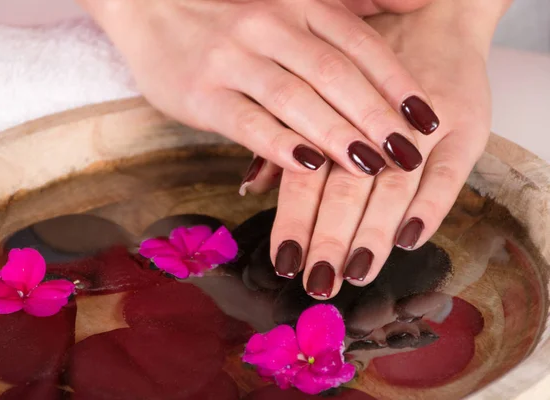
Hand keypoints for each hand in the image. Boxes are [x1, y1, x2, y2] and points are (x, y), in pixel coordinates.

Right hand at [79, 0, 437, 177]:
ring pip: (295, 99)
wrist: (147, 4)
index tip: (427, 120)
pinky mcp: (201, 94)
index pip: (360, 45)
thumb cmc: (226, 10)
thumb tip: (418, 3)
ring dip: (336, 134)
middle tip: (409, 155)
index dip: (397, 83)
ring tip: (372, 166)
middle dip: (376, 117)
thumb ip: (352, 5)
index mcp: (298, 4)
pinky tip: (307, 168)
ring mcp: (233, 59)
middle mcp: (269, 26)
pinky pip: (246, 121)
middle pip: (335, 74)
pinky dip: (279, 145)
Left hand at [247, 0, 507, 298]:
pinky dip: (429, 206)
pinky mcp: (465, 126)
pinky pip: (448, 172)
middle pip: (345, 186)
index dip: (295, 220)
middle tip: (319, 281)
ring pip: (390, 184)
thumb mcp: (316, 90)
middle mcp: (370, 120)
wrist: (432, 17)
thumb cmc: (362, 66)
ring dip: (373, 231)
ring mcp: (420, 125)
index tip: (285, 262)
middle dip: (331, 237)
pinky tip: (411, 238)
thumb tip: (251, 186)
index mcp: (328, 114)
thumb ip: (287, 139)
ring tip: (357, 272)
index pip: (306, 175)